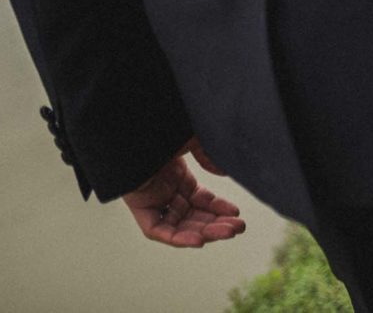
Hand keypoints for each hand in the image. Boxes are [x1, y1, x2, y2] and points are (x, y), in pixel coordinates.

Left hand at [121, 137, 245, 247]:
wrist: (134, 131)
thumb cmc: (161, 133)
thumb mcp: (192, 141)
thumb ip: (209, 156)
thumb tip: (225, 172)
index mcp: (178, 177)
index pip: (201, 200)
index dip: (219, 207)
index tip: (236, 212)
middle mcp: (166, 192)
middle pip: (193, 216)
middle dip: (216, 224)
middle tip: (238, 228)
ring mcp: (153, 200)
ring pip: (179, 226)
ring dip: (204, 233)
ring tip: (227, 233)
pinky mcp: (140, 208)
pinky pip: (158, 230)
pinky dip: (178, 238)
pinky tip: (199, 240)